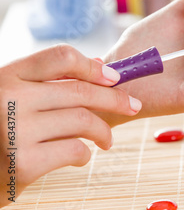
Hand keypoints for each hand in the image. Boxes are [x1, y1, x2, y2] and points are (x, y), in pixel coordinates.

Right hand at [0, 45, 140, 205]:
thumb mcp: (11, 96)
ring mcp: (16, 131)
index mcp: (7, 76)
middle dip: (115, 99)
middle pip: (80, 91)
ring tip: (106, 140)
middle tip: (133, 106)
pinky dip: (85, 154)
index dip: (93, 66)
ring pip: (83, 120)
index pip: (60, 57)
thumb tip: (100, 65)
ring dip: (103, 131)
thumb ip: (47, 82)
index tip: (114, 77)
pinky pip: (75, 150)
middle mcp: (10, 99)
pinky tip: (82, 156)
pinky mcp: (23, 164)